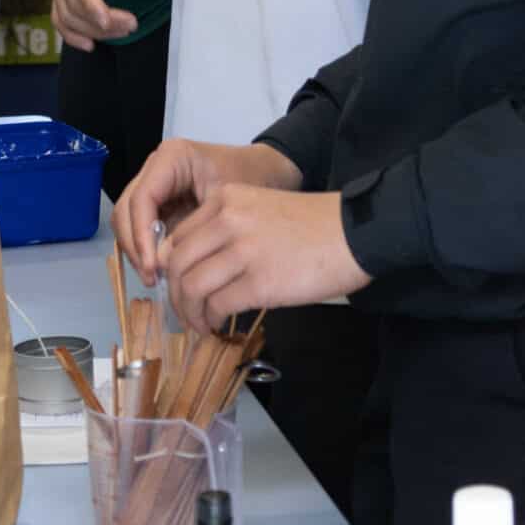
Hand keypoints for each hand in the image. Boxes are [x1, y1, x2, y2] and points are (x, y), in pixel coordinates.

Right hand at [114, 138, 301, 280]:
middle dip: (135, 246)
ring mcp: (156, 185)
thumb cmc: (254, 180)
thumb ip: (193, 230)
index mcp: (172, 158)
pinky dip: (147, 250)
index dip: (141, 234)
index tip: (153, 267)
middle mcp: (157, 168)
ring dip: (138, 251)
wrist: (269, 173)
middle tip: (152, 278)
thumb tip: (161, 264)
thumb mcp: (226, 203)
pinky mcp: (161, 202)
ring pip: (128, 221)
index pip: (142, 198)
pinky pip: (142, 227)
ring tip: (156, 279)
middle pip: (127, 209)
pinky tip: (161, 271)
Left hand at [164, 186, 368, 333]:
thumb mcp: (259, 210)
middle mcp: (228, 219)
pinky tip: (218, 326)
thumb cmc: (310, 225)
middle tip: (185, 313)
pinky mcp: (260, 282)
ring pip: (191, 286)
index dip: (171, 268)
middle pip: (177, 263)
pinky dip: (211, 320)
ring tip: (201, 324)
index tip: (179, 286)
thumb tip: (196, 267)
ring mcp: (243, 251)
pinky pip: (217, 306)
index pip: (177, 237)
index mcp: (225, 198)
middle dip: (175, 295)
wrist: (353, 233)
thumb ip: (225, 228)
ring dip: (190, 313)